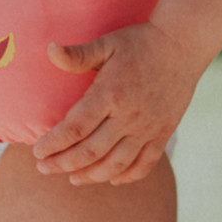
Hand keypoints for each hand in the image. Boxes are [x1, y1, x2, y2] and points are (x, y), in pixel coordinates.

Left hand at [32, 21, 206, 185]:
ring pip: (115, 164)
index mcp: (110, 94)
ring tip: (73, 178)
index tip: (37, 152)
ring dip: (91, 176)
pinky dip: (126, 176)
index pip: (74, 129)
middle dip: (62, 164)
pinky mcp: (163, 133)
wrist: (183, 44)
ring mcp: (148, 128)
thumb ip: (77, 54)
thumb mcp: (107, 43)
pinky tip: (111, 179)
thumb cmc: (140, 42)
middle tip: (44, 168)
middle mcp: (129, 116)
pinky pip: (144, 164)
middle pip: (90, 152)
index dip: (53, 144)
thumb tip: (49, 49)